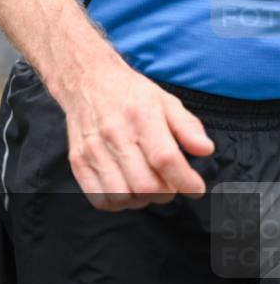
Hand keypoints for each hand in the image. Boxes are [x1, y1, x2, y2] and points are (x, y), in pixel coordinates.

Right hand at [54, 61, 214, 210]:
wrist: (85, 80)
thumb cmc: (129, 93)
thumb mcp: (166, 101)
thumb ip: (188, 127)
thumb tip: (205, 150)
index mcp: (140, 116)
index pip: (165, 159)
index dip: (186, 181)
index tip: (195, 188)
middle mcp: (113, 134)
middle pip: (146, 185)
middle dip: (166, 193)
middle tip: (170, 185)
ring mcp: (92, 150)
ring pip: (122, 196)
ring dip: (142, 200)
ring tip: (147, 188)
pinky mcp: (78, 161)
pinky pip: (99, 198)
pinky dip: (117, 203)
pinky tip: (125, 190)